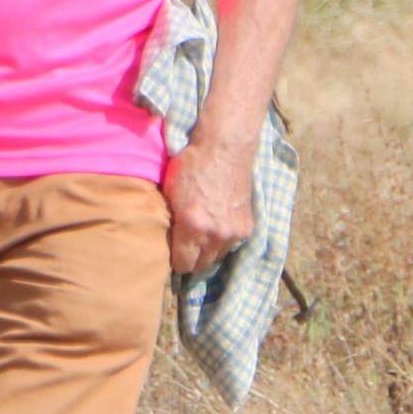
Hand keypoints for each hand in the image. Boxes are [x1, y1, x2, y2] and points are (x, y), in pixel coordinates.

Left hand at [163, 129, 258, 277]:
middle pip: (200, 266)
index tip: (172, 250)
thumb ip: (169, 223)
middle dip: (191, 257)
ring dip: (207, 250)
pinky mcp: (247, 227)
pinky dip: (222, 239)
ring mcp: (234, 232)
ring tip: (201, 232)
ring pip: (216, 257)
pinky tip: (216, 223)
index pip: (183, 265)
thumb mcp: (170, 193)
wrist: (224, 147)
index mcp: (193, 226)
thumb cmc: (191, 165)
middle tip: (185, 242)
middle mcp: (216, 234)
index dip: (175, 259)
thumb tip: (165, 244)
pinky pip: (230, 245)